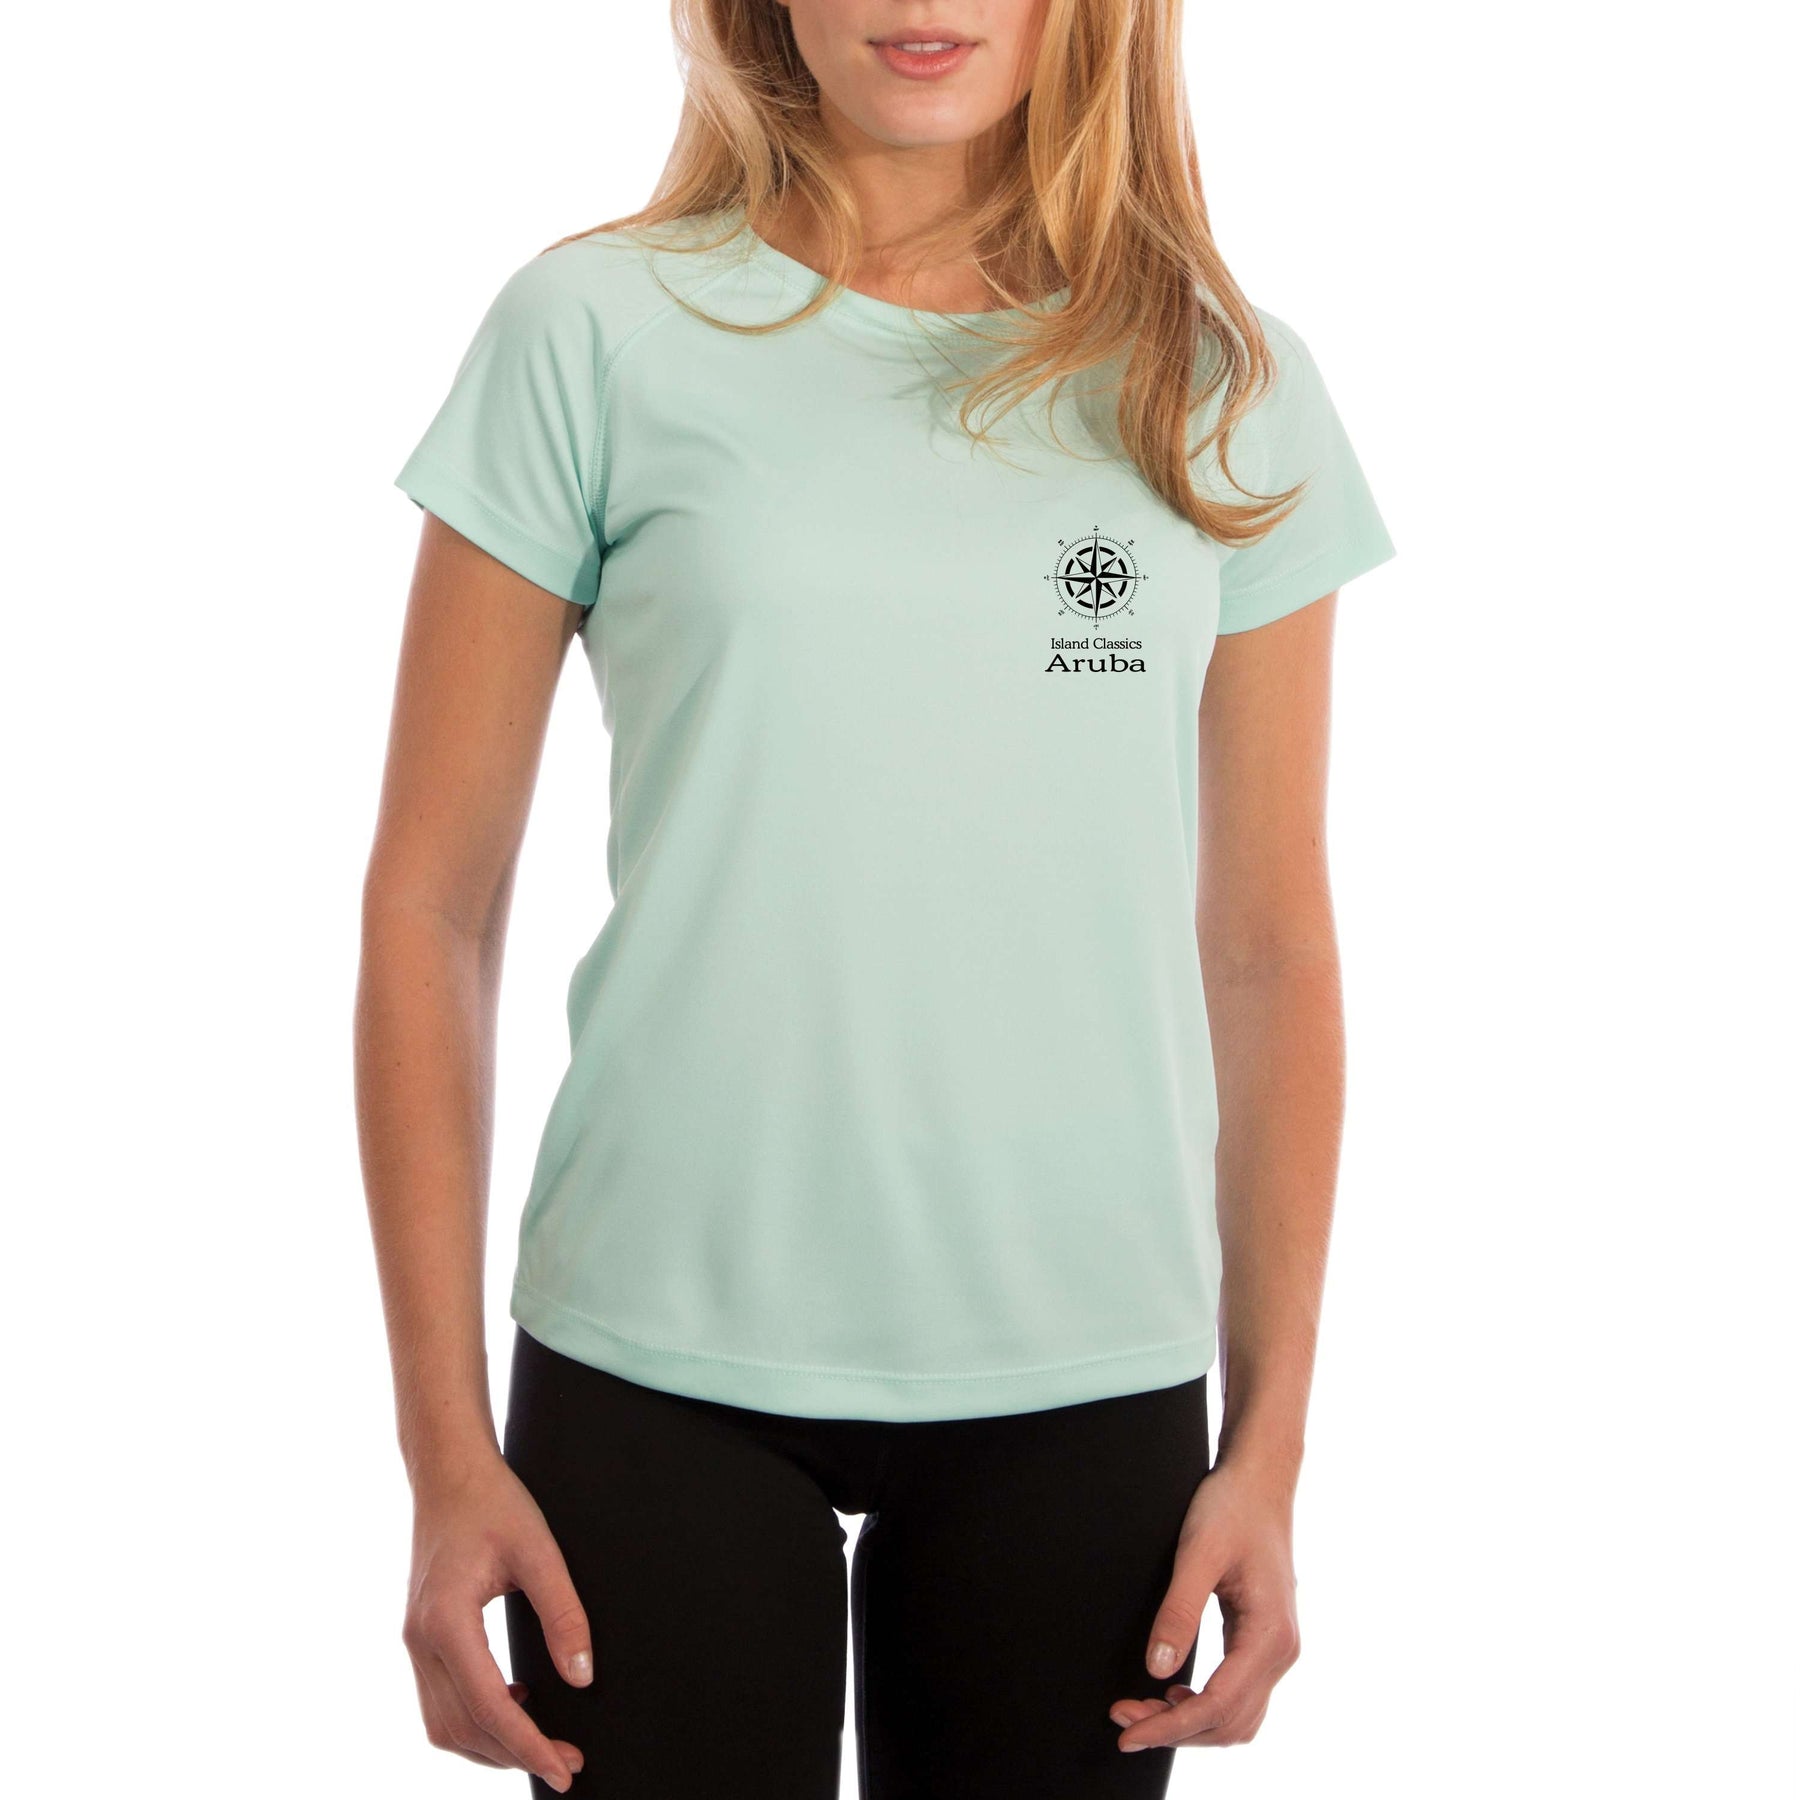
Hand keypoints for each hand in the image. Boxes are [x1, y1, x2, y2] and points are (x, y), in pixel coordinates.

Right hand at [402, 1450, 592, 1791]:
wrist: (449, 1473)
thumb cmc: (491, 1501)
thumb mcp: (539, 1550)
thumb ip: (563, 1614)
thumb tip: (582, 1676)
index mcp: (446, 1621)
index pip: (489, 1706)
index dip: (528, 1745)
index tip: (563, 1768)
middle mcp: (420, 1640)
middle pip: (462, 1728)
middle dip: (513, 1754)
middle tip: (566, 1763)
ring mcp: (415, 1641)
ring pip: (444, 1724)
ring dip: (491, 1745)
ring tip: (542, 1746)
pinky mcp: (422, 1637)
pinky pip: (441, 1699)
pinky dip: (475, 1719)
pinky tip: (515, 1704)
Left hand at [1108, 1458, 1300, 1751]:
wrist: (1261, 1480)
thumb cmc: (1231, 1508)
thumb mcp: (1198, 1554)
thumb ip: (1179, 1611)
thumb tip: (1156, 1668)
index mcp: (1269, 1635)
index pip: (1218, 1705)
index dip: (1170, 1725)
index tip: (1128, 1731)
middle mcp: (1281, 1651)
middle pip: (1228, 1722)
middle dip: (1175, 1729)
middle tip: (1123, 1719)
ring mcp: (1277, 1648)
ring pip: (1237, 1716)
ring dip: (1190, 1723)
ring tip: (1142, 1710)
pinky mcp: (1265, 1640)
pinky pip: (1239, 1694)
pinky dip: (1206, 1707)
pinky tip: (1173, 1693)